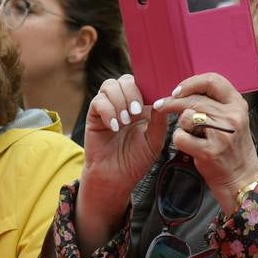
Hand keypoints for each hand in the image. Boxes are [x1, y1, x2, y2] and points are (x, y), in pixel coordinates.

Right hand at [79, 75, 171, 227]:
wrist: (116, 177)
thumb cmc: (136, 159)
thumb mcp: (154, 140)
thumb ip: (159, 120)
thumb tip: (164, 101)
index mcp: (142, 106)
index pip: (144, 83)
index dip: (148, 86)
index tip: (152, 101)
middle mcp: (124, 103)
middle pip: (126, 79)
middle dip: (132, 93)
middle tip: (135, 113)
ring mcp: (109, 107)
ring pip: (110, 86)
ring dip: (119, 101)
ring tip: (124, 122)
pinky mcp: (94, 115)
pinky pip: (98, 101)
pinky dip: (107, 111)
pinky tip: (114, 127)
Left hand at [156, 73, 257, 212]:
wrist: (241, 179)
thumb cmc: (232, 148)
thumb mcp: (232, 120)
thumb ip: (215, 104)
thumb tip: (186, 90)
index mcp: (237, 104)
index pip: (213, 80)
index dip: (191, 82)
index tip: (178, 90)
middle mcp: (232, 116)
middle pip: (194, 99)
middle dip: (173, 102)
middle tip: (161, 105)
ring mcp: (222, 134)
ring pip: (186, 116)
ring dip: (181, 125)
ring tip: (191, 134)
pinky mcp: (210, 151)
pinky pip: (181, 137)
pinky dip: (179, 140)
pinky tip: (188, 146)